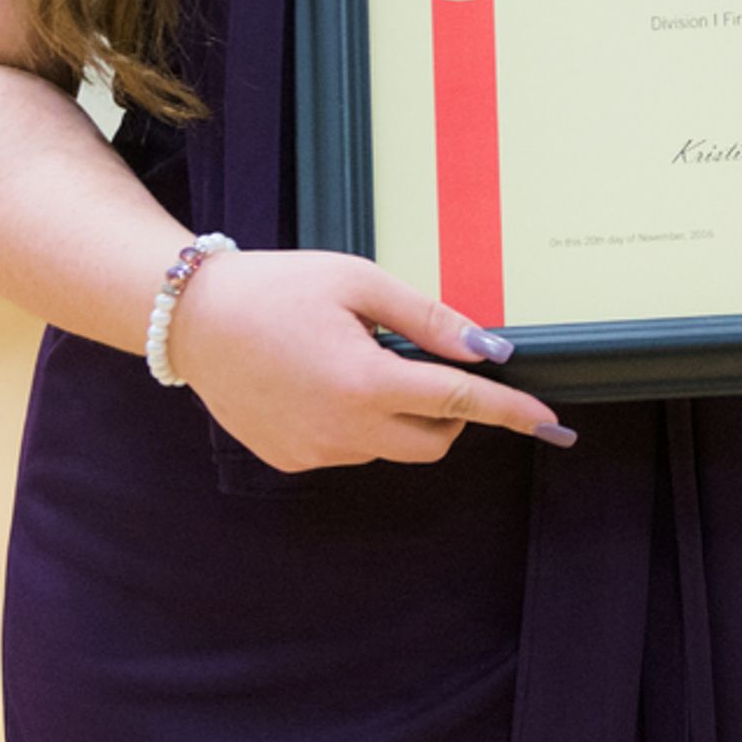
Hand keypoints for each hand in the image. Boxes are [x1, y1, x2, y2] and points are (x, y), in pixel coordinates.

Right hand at [168, 247, 573, 471]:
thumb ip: (427, 318)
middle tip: (432, 363)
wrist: (194, 317)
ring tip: (355, 357)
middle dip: (452, 411)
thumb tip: (485, 349)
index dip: (508, 411)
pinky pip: (348, 449)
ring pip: (389, 446)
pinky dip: (356, 422)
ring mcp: (314, 453)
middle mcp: (342, 430)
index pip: (457, 401)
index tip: (548, 421)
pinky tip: (320, 379)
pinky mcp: (290, 460)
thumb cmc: (279, 286)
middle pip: (432, 440)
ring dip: (398, 413)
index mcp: (364, 381)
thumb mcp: (358, 281)